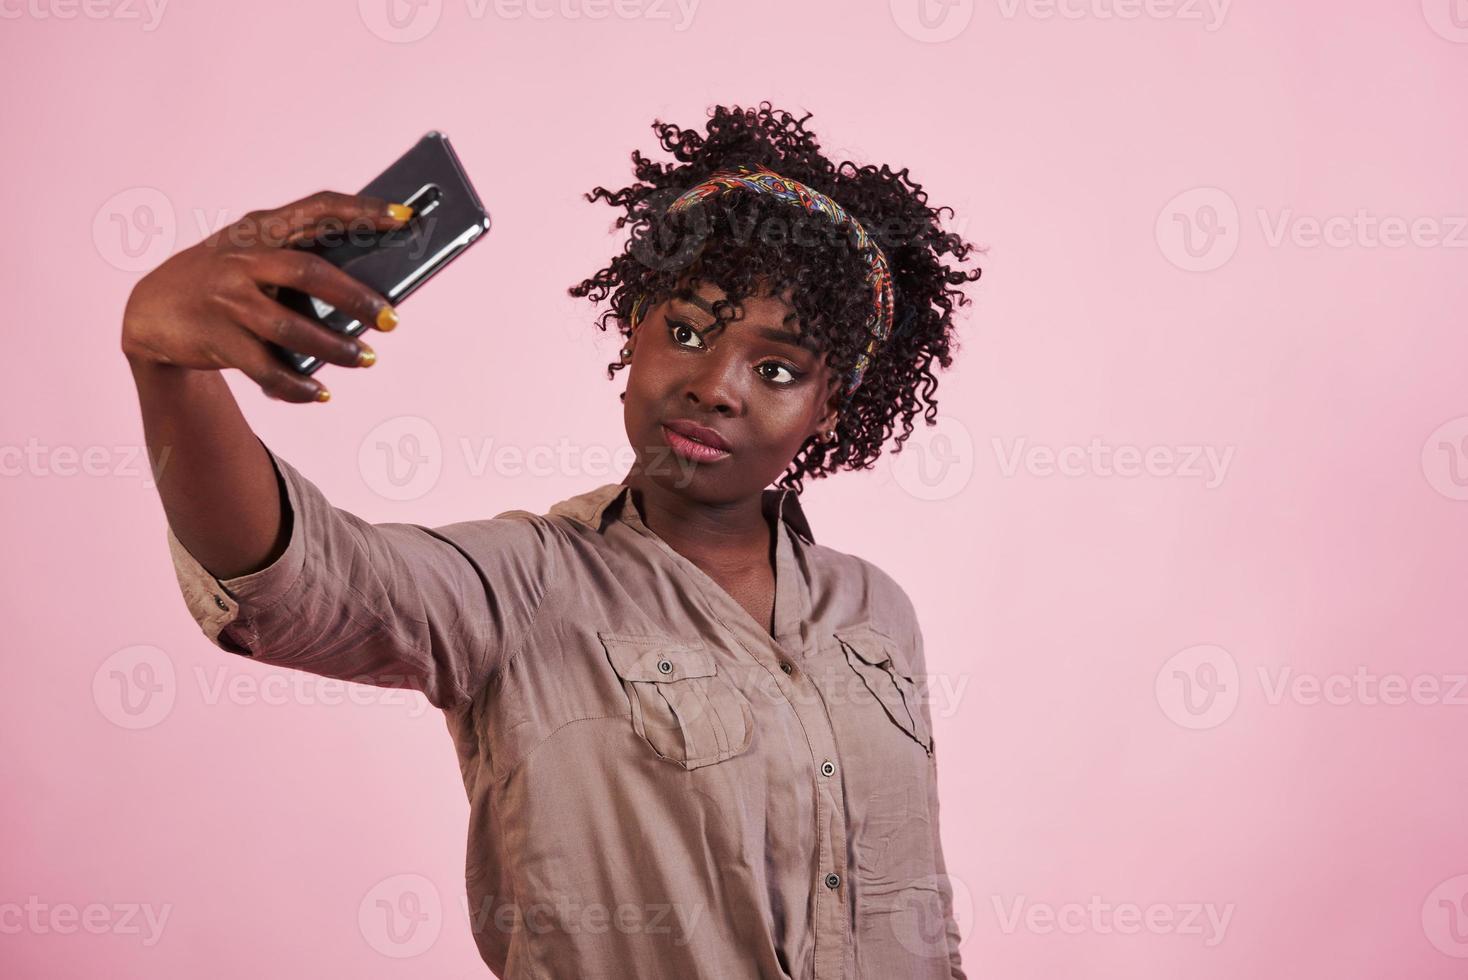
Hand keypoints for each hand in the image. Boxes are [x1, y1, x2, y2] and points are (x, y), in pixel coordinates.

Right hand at [121, 190, 412, 401]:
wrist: (151, 310)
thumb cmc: (225, 281)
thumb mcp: (254, 257)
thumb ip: (300, 261)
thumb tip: (371, 288)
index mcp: (260, 229)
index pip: (317, 208)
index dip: (362, 211)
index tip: (404, 216)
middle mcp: (241, 259)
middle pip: (309, 273)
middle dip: (356, 298)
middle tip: (391, 320)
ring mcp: (226, 299)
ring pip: (290, 327)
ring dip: (335, 348)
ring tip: (367, 359)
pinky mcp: (216, 339)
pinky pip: (266, 368)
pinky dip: (297, 385)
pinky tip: (320, 391)